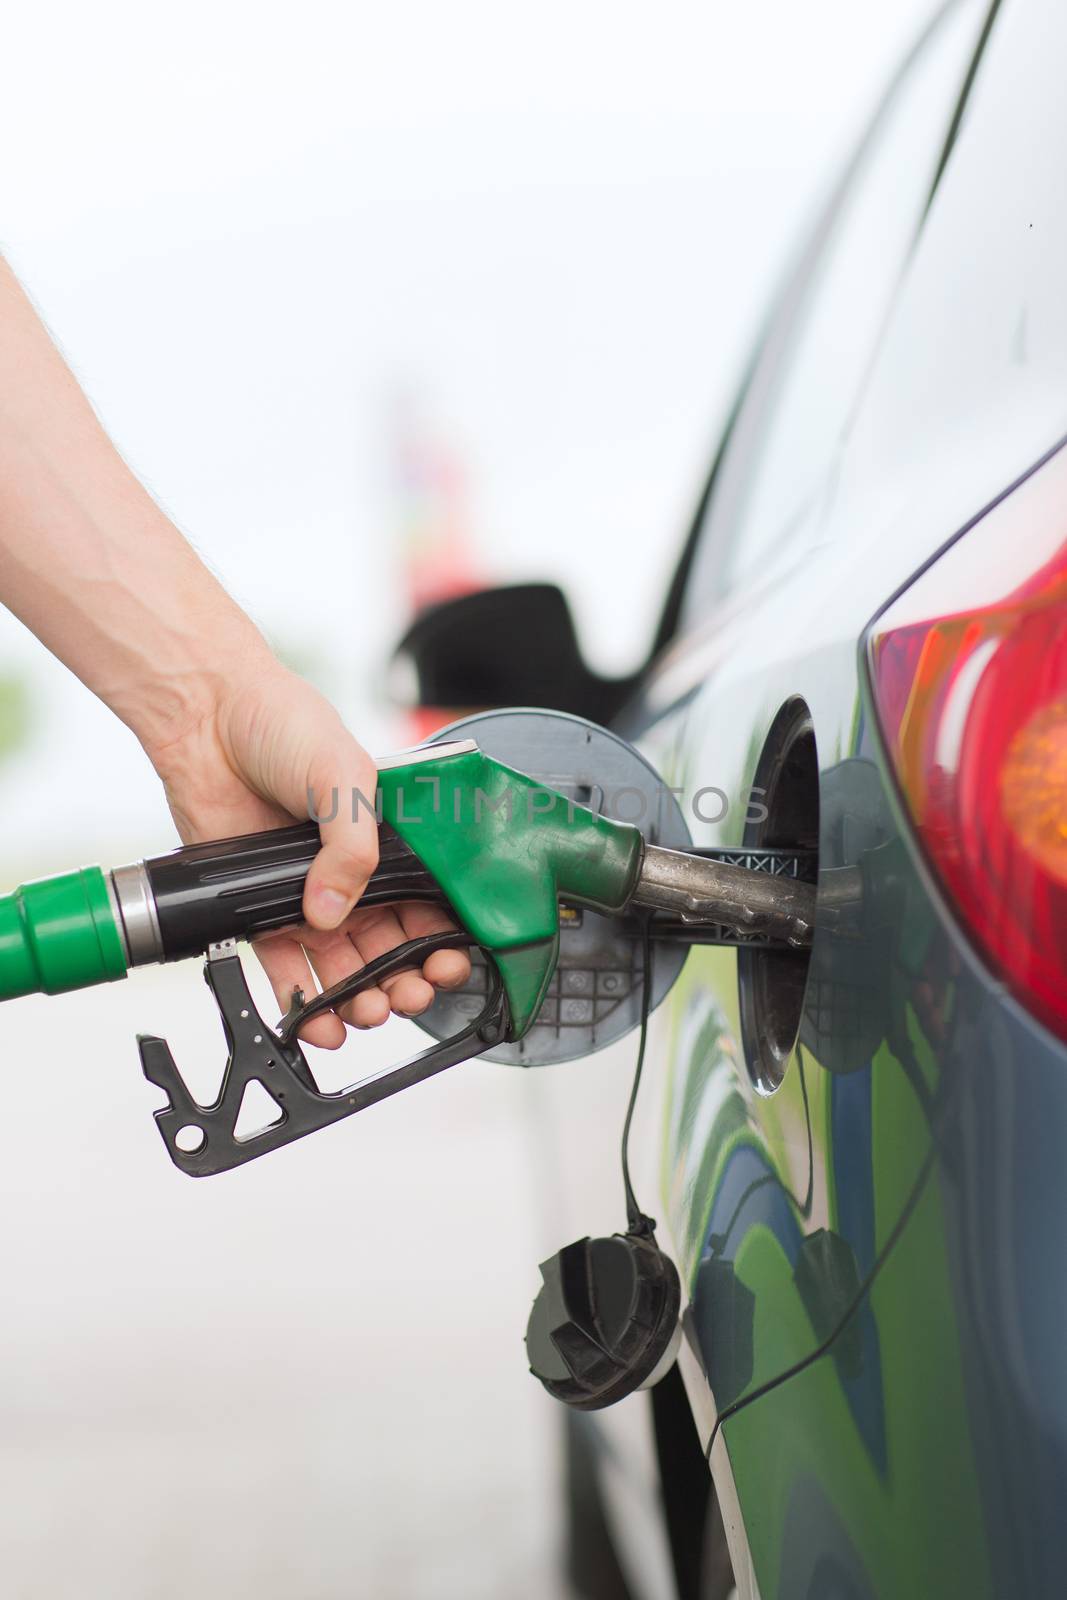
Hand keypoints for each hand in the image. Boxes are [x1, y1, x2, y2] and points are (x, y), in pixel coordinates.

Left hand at [149, 659, 470, 1048]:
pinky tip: (317, 1020)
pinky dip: (302, 999)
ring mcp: (307, 894)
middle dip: (405, 980)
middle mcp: (352, 873)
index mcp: (390, 841)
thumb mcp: (344, 776)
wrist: (208, 718)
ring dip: (359, 997)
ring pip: (344, 966)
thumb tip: (331, 914)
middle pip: (390, 946)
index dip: (441, 941)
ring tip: (366, 1012)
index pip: (428, 905)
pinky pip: (285, 967)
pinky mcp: (258, 908)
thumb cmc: (285, 724)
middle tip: (407, 994)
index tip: (446, 964)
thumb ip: (353, 847)